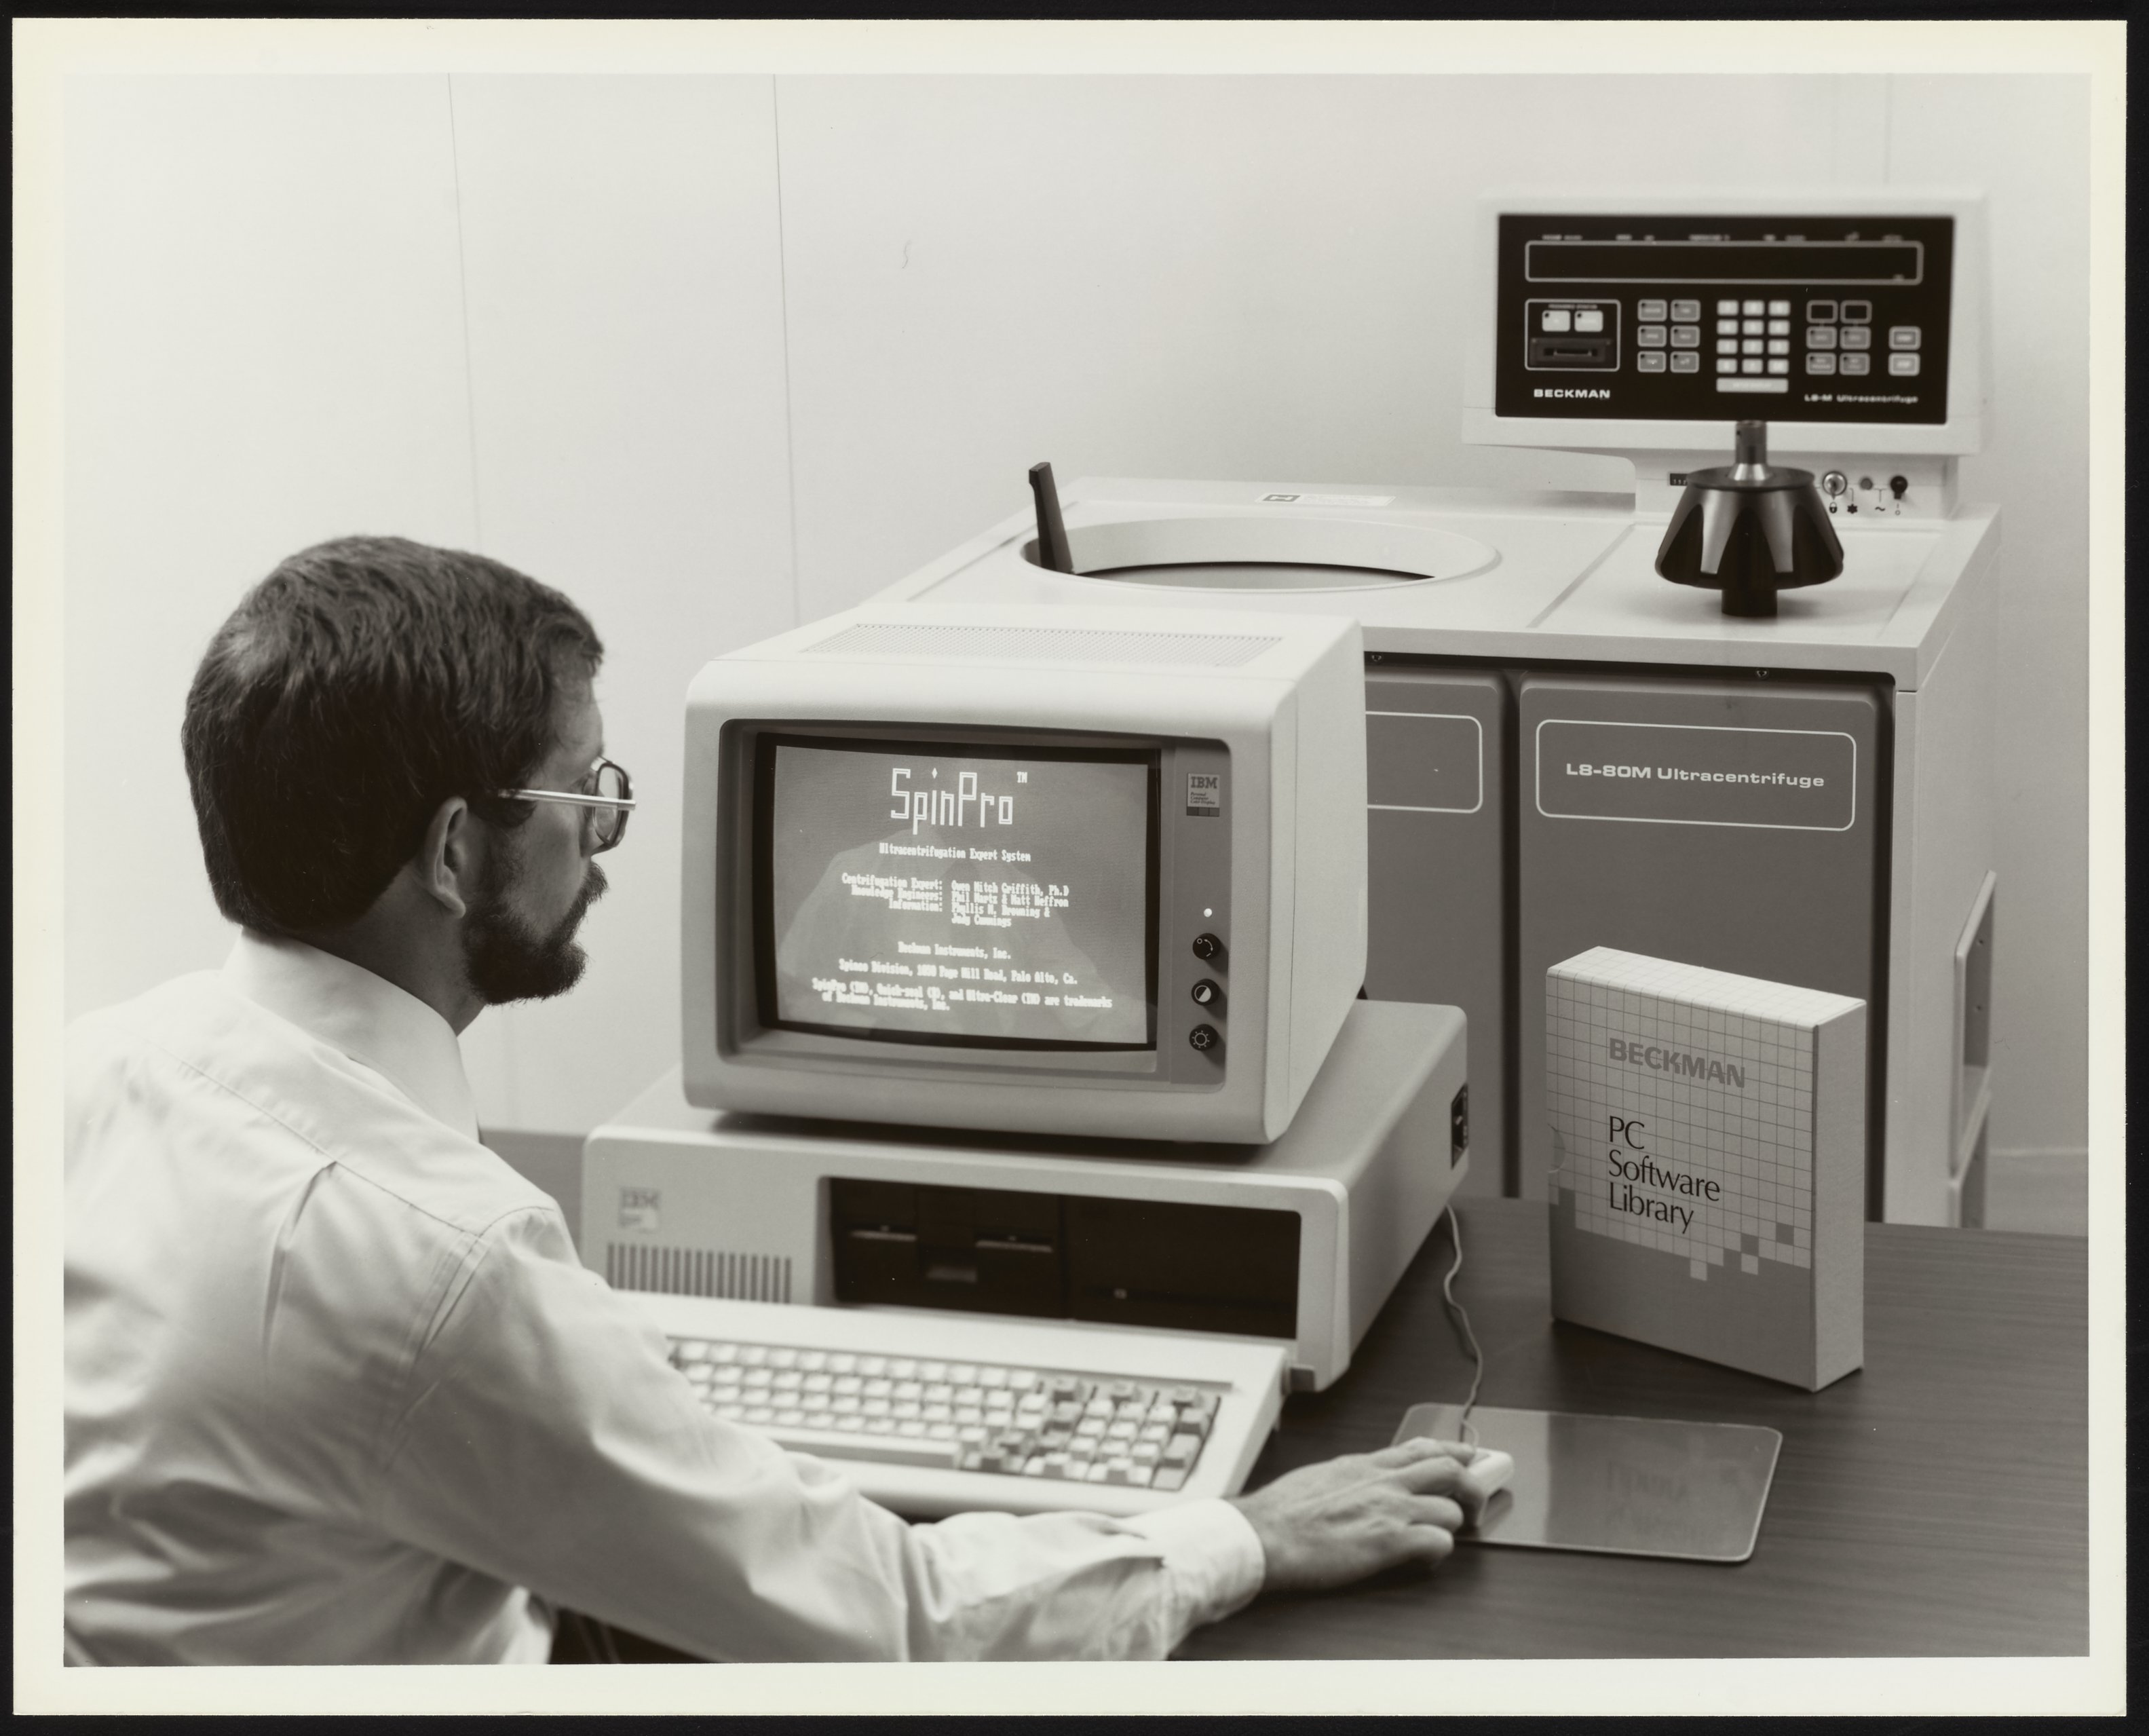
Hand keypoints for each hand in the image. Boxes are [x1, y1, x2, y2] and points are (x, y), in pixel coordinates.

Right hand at [1227, 1437, 1494, 1594]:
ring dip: (1450, 1527)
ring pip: (1452, 1510)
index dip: (1455, 1451)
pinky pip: (1439, 1542)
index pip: (1423, 1447)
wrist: (1264, 1533)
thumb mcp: (1321, 1476)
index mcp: (1365, 1464)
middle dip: (1471, 1486)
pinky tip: (1422, 1559)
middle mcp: (1384, 1482)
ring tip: (1435, 1538)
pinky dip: (1438, 1553)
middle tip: (1473, 1504)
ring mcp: (1389, 1510)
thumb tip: (1362, 1481)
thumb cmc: (1282, 1510)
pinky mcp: (1389, 1542)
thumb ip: (1351, 1477)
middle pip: (1451, 1471)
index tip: (1470, 1455)